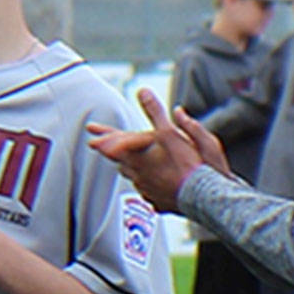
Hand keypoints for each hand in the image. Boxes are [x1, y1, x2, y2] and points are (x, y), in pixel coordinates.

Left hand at [86, 88, 227, 211]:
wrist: (203, 196)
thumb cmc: (188, 163)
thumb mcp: (170, 132)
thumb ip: (155, 112)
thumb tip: (142, 91)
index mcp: (137, 157)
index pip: (113, 145)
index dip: (103, 138)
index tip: (90, 137)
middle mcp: (138, 175)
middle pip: (121, 163)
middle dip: (113, 153)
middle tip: (103, 149)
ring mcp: (148, 191)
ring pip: (133, 178)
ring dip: (128, 169)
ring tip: (124, 166)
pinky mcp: (159, 203)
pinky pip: (148, 193)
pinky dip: (147, 186)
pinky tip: (150, 186)